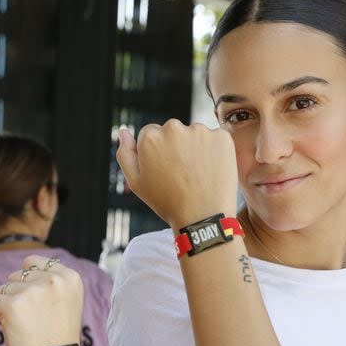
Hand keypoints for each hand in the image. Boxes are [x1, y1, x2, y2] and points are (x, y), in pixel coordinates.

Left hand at [0, 255, 82, 345]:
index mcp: (70, 277)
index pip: (34, 262)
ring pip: (4, 288)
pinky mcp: (13, 304)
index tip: (40, 305)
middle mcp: (53, 280)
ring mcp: (33, 291)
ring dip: (8, 306)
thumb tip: (25, 264)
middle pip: (17, 275)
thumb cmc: (56, 337)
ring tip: (26, 326)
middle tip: (34, 320)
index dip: (30, 283)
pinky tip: (15, 330)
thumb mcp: (66, 301)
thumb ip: (50, 280)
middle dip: (19, 294)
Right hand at [117, 120, 238, 229]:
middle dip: (175, 147)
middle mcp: (174, 128)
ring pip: (194, 134)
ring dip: (194, 148)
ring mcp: (200, 131)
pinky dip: (213, 151)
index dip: (156, 153)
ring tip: (196, 174)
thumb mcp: (136, 182)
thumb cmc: (166, 201)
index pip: (150, 134)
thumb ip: (125, 154)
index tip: (164, 170)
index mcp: (150, 136)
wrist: (202, 217)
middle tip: (180, 174)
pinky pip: (214, 139)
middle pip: (172, 131)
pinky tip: (210, 171)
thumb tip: (123, 131)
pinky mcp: (222, 137)